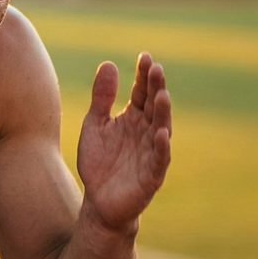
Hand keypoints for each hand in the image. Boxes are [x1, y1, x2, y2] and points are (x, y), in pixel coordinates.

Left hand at [76, 53, 171, 231]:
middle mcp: (146, 132)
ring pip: (161, 129)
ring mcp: (151, 152)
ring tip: (162, 94)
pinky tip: (161, 134)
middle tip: (156, 68)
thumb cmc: (99, 162)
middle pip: (154, 106)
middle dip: (156, 88)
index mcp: (133, 118)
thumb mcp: (95, 125)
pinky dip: (162, 147)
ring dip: (163, 113)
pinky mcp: (152, 175)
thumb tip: (109, 63)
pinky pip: (159, 159)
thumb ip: (101, 98)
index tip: (144, 57)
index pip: (141, 92)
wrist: (99, 201)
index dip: (144, 76)